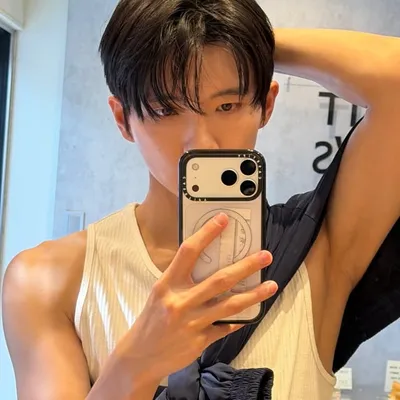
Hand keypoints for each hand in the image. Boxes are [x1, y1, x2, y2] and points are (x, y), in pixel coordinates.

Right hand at [115, 213, 277, 385]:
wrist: (139, 356)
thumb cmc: (151, 319)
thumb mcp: (161, 293)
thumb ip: (181, 279)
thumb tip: (208, 263)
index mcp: (167, 284)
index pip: (188, 252)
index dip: (206, 234)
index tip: (223, 220)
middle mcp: (180, 301)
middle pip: (219, 279)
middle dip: (246, 266)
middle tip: (265, 255)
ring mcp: (192, 323)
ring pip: (230, 304)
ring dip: (254, 294)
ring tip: (271, 284)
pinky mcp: (200, 341)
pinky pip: (225, 327)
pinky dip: (239, 319)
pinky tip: (251, 313)